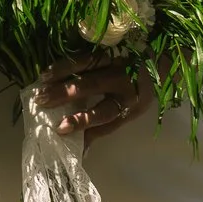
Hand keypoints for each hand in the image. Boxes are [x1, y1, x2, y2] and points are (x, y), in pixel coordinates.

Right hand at [34, 59, 149, 147]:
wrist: (160, 66)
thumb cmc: (137, 96)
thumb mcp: (125, 115)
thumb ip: (102, 129)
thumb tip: (80, 150)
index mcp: (127, 104)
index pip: (103, 114)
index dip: (82, 121)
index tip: (60, 128)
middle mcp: (122, 82)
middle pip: (92, 86)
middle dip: (65, 93)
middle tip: (41, 101)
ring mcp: (116, 63)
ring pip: (87, 67)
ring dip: (62, 74)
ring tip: (42, 83)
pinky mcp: (109, 51)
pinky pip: (86, 56)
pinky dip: (66, 63)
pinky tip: (50, 71)